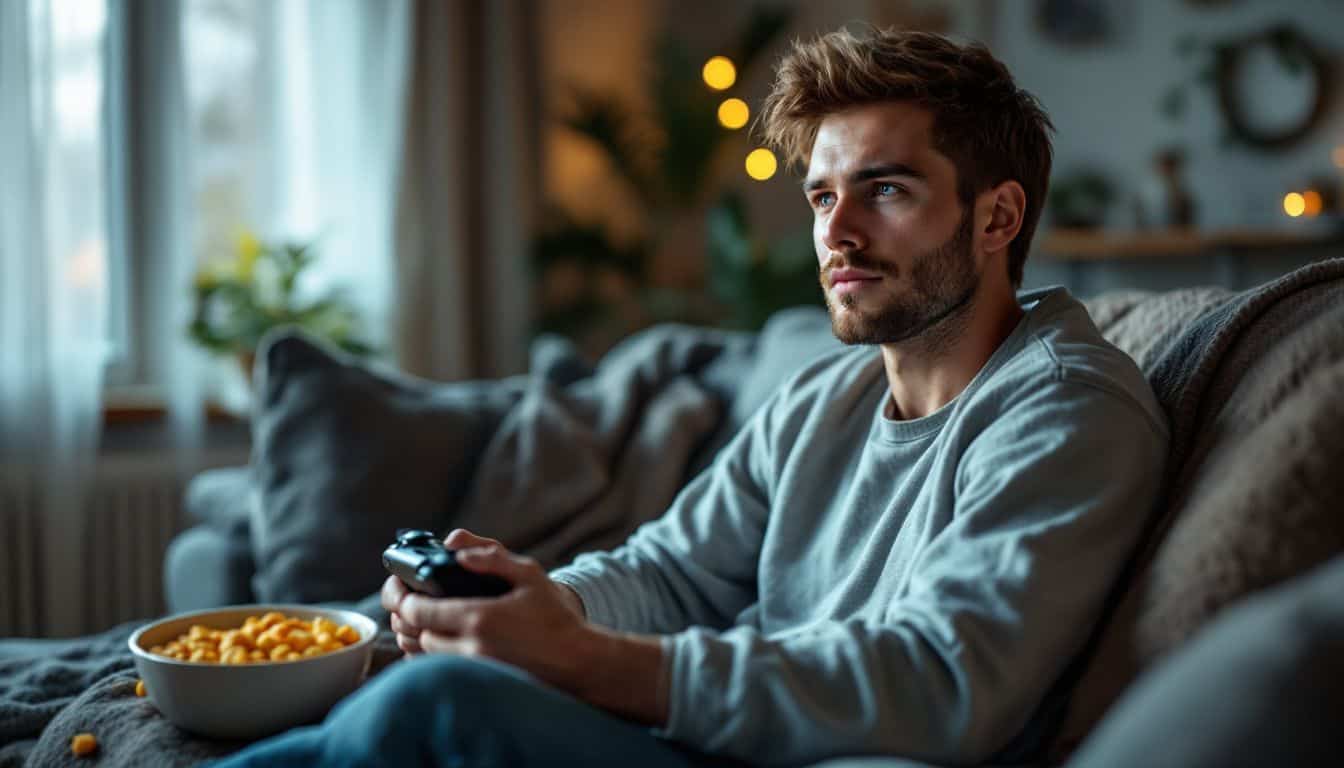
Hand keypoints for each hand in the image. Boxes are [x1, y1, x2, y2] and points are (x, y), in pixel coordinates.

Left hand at [383, 529, 596, 691]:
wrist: (578, 660)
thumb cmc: (556, 617)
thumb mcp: (530, 575)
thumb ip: (492, 559)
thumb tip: (458, 551)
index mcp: (479, 618)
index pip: (420, 612)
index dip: (404, 599)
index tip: (403, 589)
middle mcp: (471, 648)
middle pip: (417, 635)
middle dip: (410, 618)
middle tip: (409, 601)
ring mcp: (474, 670)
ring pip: (424, 657)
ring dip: (417, 639)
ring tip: (420, 620)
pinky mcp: (478, 683)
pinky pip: (440, 672)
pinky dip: (429, 658)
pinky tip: (437, 642)